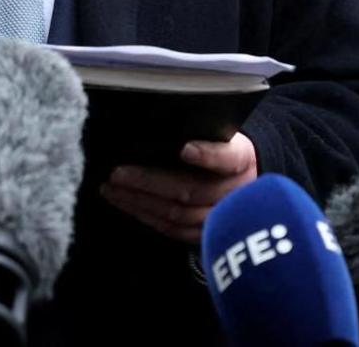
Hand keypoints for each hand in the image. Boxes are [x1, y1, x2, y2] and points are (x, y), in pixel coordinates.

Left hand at [100, 133, 257, 243]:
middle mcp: (234, 192)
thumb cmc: (224, 149)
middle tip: (118, 173)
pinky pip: (173, 230)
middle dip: (149, 182)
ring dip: (140, 201)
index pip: (228, 158)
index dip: (207, 155)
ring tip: (112, 189)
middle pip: (192, 190)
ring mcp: (221, 218)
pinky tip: (126, 204)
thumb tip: (158, 124)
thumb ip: (202, 131)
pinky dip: (147, 217)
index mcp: (242, 159)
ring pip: (178, 214)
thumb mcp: (223, 135)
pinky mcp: (206, 234)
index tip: (185, 149)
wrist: (246, 180)